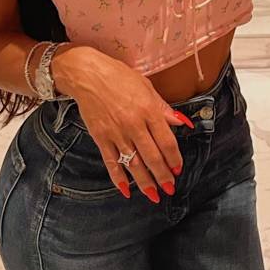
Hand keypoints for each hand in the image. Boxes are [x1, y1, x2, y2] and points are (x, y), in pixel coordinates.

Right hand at [51, 46, 194, 203]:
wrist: (87, 74)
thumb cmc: (119, 76)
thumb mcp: (147, 87)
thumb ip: (164, 108)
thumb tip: (182, 123)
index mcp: (148, 110)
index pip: (166, 141)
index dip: (174, 158)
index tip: (178, 169)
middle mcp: (133, 124)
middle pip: (152, 156)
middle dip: (162, 175)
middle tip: (169, 188)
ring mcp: (116, 133)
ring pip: (133, 163)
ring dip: (144, 182)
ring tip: (153, 195)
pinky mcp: (100, 138)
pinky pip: (111, 162)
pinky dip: (118, 178)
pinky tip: (126, 190)